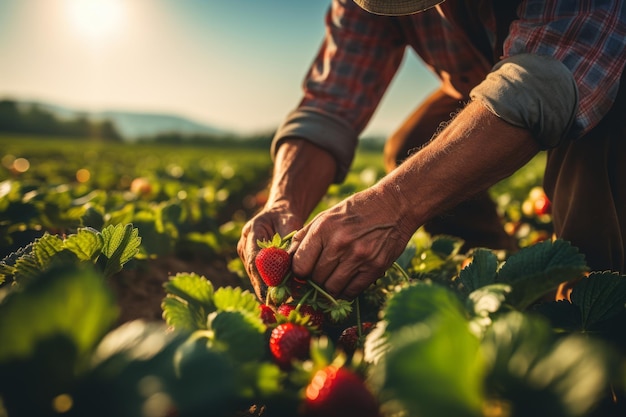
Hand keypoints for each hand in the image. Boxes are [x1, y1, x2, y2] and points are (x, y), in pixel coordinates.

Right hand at [237, 205, 303, 299]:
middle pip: (253, 271)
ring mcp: (245, 253)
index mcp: (252, 231)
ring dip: (266, 291)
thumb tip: (288, 266)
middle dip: (265, 289)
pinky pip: (258, 277)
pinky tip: (279, 299)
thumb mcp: (290, 225)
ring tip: (280, 306)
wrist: (279, 213)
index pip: (255, 259)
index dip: (264, 277)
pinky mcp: (250, 262)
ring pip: (254, 277)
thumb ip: (287, 244)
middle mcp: (244, 244)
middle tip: (277, 306)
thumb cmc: (287, 217)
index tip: (274, 292)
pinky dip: (268, 288)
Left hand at [288, 184, 415, 299]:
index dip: (299, 272)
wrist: (394, 206)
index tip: (303, 272)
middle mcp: (340, 244)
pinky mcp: (375, 267)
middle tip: (321, 274)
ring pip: (332, 289)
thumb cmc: (356, 210)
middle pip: (316, 279)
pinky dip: (346, 291)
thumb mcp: (326, 216)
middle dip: (315, 280)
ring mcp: (359, 257)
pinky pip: (352, 291)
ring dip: (330, 287)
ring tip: (334, 277)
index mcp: (323, 228)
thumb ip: (305, 237)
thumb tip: (288, 259)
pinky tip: (347, 281)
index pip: (300, 265)